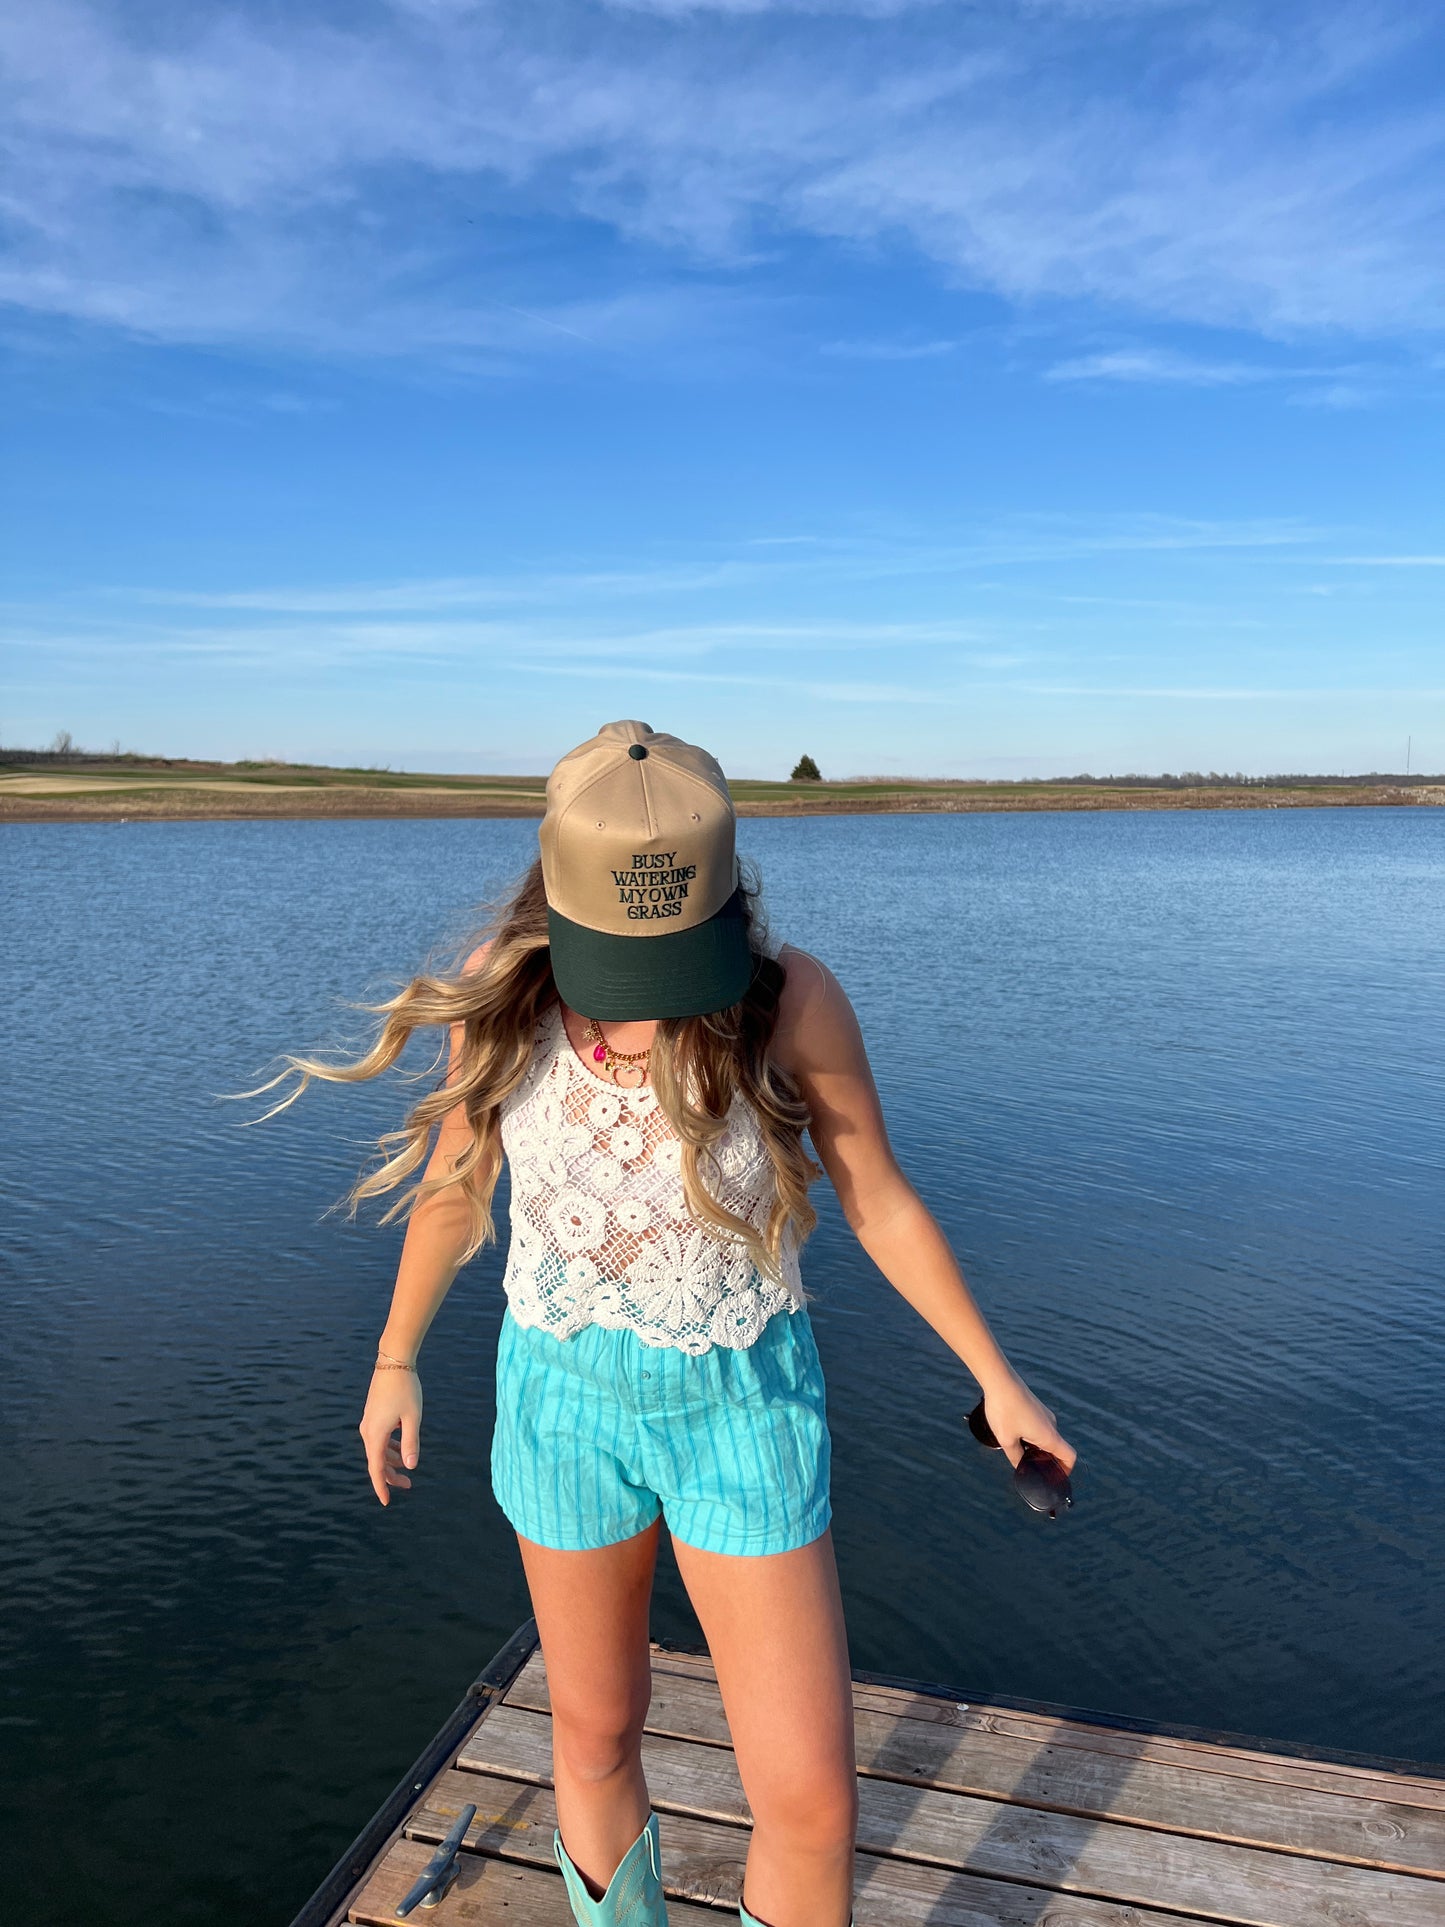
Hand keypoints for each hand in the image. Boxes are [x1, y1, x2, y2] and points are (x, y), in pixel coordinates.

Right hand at [359, 1368, 423, 1505]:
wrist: (393, 1362)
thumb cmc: (406, 1389)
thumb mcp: (413, 1418)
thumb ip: (410, 1443)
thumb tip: (411, 1467)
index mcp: (375, 1434)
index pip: (376, 1468)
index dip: (381, 1487)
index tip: (386, 1502)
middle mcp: (368, 1430)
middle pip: (377, 1461)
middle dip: (391, 1475)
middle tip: (409, 1485)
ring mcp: (369, 1422)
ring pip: (378, 1449)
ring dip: (391, 1461)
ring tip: (408, 1468)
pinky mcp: (373, 1414)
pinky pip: (379, 1438)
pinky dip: (389, 1447)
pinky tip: (401, 1447)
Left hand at [982, 1370, 1075, 1472]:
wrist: (1000, 1380)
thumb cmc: (1004, 1409)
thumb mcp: (1006, 1439)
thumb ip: (1015, 1457)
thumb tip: (1019, 1467)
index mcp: (1049, 1436)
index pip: (1069, 1456)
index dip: (1066, 1470)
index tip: (1055, 1478)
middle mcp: (1051, 1425)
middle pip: (1057, 1449)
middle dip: (1047, 1461)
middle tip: (1031, 1470)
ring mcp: (1044, 1415)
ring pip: (1046, 1437)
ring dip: (1037, 1448)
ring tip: (1018, 1453)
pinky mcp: (1036, 1408)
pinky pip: (1040, 1428)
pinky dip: (1033, 1437)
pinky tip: (1014, 1437)